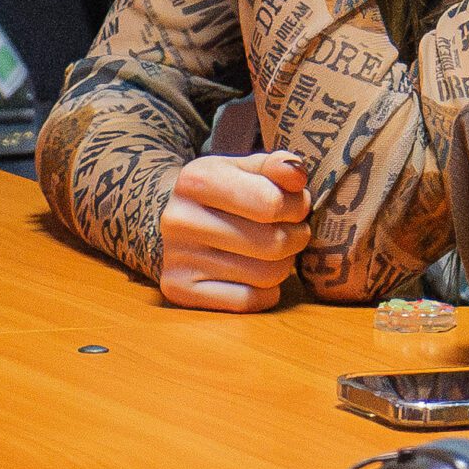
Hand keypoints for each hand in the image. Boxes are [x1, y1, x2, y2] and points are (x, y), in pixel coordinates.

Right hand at [157, 151, 313, 311]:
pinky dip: (266, 292)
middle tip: (294, 231)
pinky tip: (258, 274)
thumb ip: (275, 166)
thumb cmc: (218, 191)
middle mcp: (180, 219)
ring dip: (284, 265)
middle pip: (273, 243)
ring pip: (265, 275)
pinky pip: (247, 301)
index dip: (297, 206)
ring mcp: (177, 258)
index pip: (270, 203)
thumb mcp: (242, 168)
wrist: (171, 219)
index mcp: (197, 180)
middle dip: (296, 237)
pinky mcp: (179, 290)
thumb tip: (298, 175)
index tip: (297, 205)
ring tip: (276, 250)